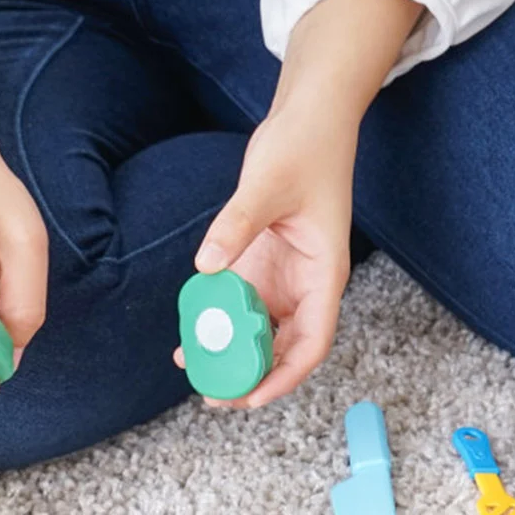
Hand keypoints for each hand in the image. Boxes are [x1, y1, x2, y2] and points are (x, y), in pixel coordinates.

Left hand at [183, 108, 354, 408]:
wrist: (307, 117)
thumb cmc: (304, 145)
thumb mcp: (268, 182)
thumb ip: (237, 224)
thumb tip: (207, 265)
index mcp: (324, 276)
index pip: (312, 343)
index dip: (285, 377)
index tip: (252, 397)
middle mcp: (306, 286)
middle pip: (285, 351)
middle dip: (252, 379)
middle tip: (212, 396)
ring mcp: (283, 280)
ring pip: (260, 335)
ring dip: (232, 358)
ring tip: (195, 372)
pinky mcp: (262, 268)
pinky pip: (240, 309)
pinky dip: (219, 326)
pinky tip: (190, 336)